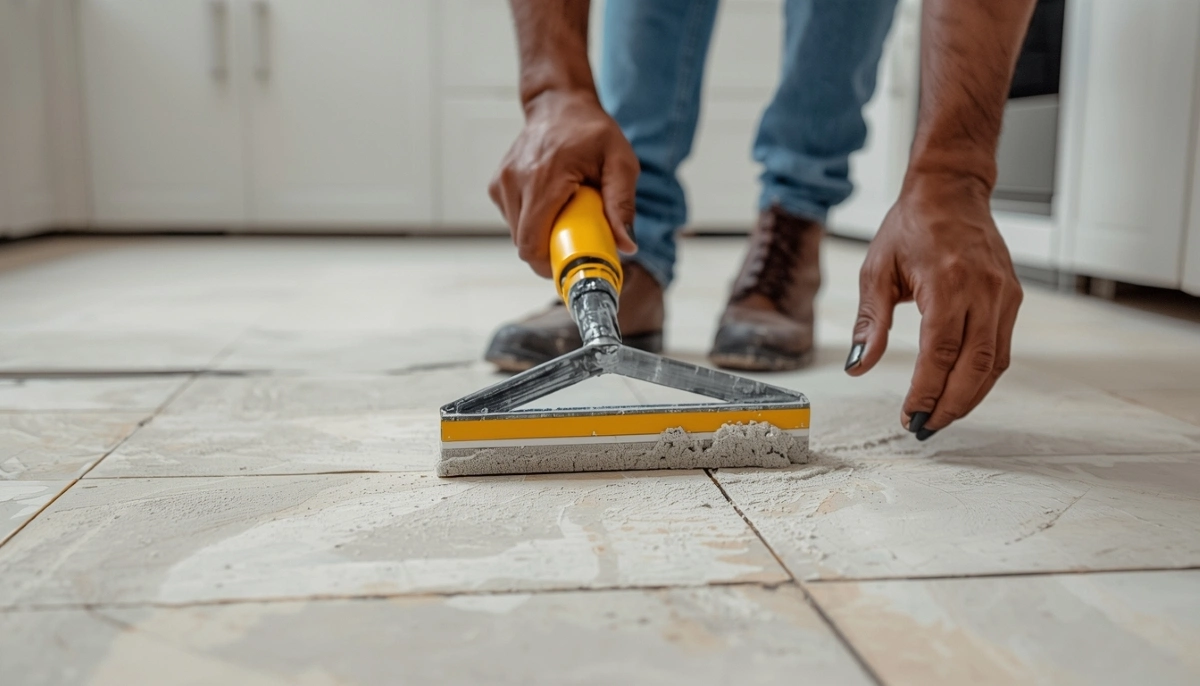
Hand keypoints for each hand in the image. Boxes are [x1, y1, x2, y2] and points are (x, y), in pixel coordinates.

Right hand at [488, 89, 638, 277]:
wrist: (559, 104)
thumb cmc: (591, 131)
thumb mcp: (620, 163)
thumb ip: (623, 204)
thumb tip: (626, 244)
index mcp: (545, 178)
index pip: (532, 242)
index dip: (549, 264)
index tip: (571, 264)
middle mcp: (516, 181)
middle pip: (524, 243)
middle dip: (549, 251)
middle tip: (575, 241)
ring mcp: (503, 183)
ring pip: (517, 234)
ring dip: (541, 235)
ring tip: (564, 214)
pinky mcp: (498, 185)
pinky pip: (513, 220)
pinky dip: (532, 222)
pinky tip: (550, 204)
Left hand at [846, 173, 1023, 438]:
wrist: (950, 190)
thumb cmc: (910, 225)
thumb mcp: (876, 270)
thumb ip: (869, 322)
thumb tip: (858, 365)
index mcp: (947, 282)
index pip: (939, 353)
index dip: (926, 391)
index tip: (909, 415)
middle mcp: (982, 290)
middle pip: (974, 366)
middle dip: (950, 405)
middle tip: (924, 428)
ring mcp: (1003, 294)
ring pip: (994, 363)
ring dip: (970, 397)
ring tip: (940, 417)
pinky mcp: (1012, 297)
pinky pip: (1001, 348)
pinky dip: (983, 376)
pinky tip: (961, 390)